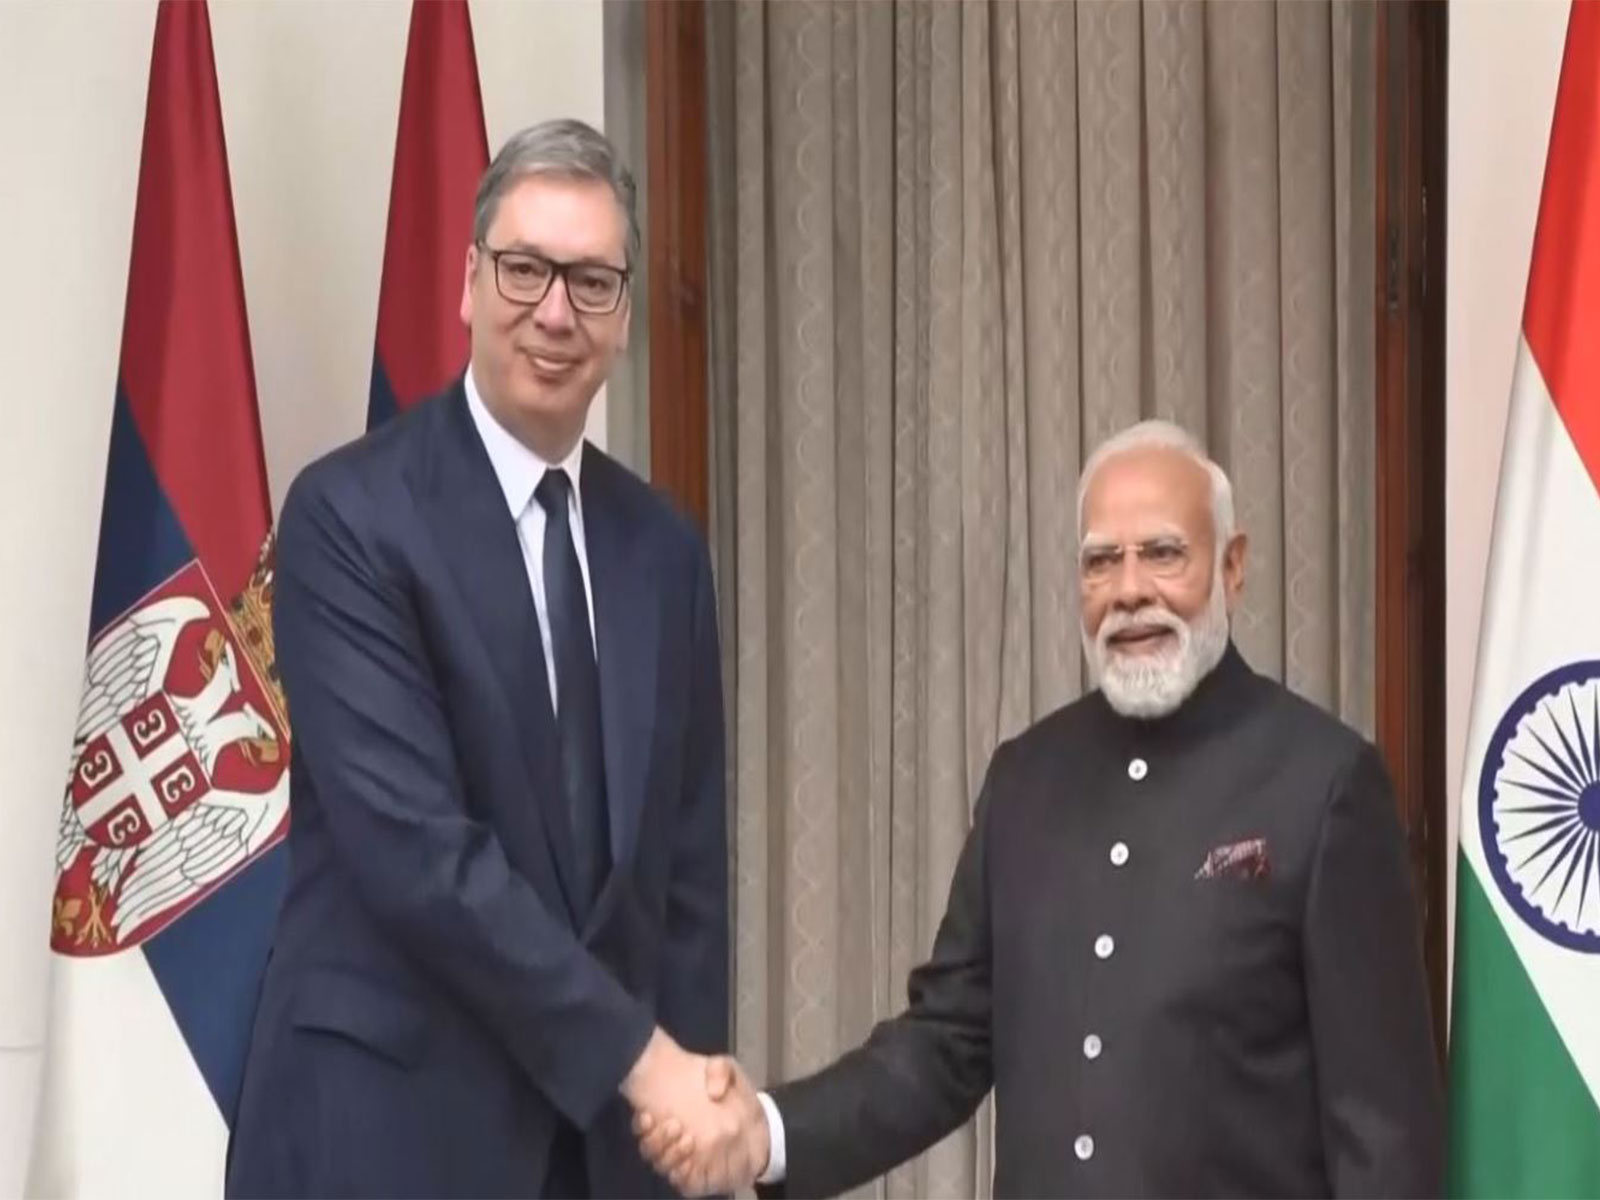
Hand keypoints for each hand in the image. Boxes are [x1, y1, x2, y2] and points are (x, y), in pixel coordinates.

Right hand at [633, 1053, 768, 1195]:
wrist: (761, 1123)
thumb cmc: (736, 1097)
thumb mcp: (729, 1072)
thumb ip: (719, 1070)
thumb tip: (713, 1091)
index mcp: (669, 1115)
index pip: (643, 1125)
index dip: (640, 1124)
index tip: (649, 1115)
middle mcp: (671, 1141)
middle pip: (648, 1148)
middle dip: (656, 1139)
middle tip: (675, 1125)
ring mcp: (684, 1161)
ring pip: (663, 1166)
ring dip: (670, 1156)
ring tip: (688, 1141)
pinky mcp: (699, 1178)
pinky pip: (684, 1182)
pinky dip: (683, 1174)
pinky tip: (693, 1161)